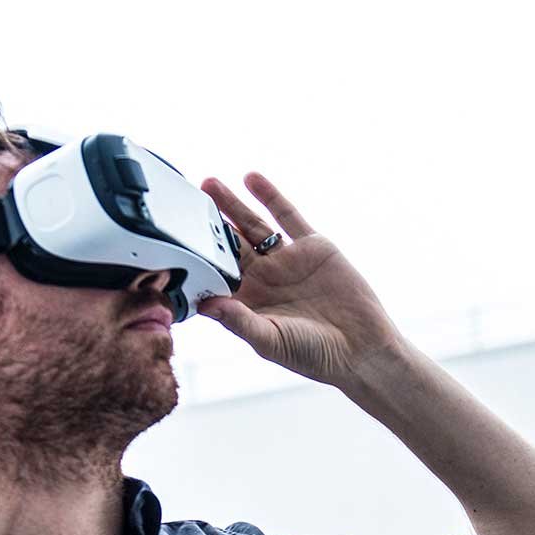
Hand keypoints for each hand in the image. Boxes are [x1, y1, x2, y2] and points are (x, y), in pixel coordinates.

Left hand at [196, 172, 406, 389]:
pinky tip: (251, 178)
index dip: (195, 257)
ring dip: (231, 204)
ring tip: (208, 184)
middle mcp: (264, 279)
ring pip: (253, 225)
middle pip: (228, 244)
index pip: (214, 273)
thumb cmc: (315, 356)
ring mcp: (288, 260)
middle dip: (206, 224)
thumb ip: (239, 321)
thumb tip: (206, 304)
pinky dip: (269, 196)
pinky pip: (287, 216)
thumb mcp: (271, 341)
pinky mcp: (313, 247)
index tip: (170, 240)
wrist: (364, 348)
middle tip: (182, 202)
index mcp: (249, 302)